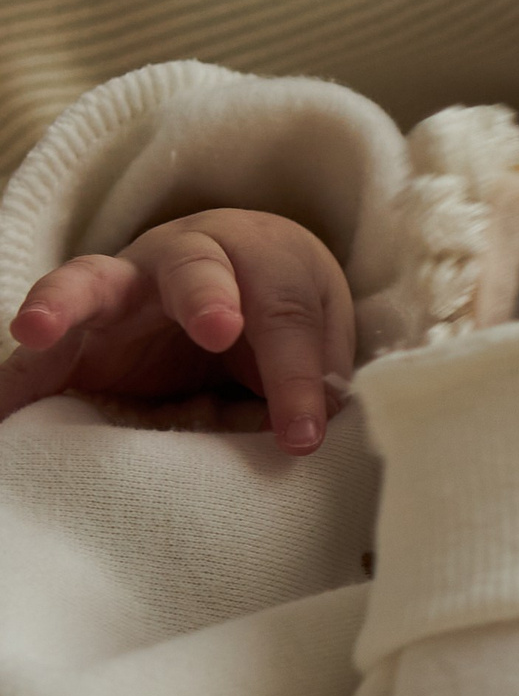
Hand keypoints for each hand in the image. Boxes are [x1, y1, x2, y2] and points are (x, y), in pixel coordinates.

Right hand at [1, 209, 354, 449]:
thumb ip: (311, 373)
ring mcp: (119, 292)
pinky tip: (3, 412)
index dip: (296, 376)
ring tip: (35, 333)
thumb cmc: (276, 304)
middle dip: (208, 296)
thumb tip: (306, 436)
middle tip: (220, 328)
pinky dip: (18, 377)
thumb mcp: (311, 332)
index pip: (282, 315)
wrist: (235, 270)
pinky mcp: (77, 336)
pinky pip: (41, 353)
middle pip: (195, 269)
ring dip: (64, 305)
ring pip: (88, 284)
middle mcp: (184, 262)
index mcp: (257, 260)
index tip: (305, 435)